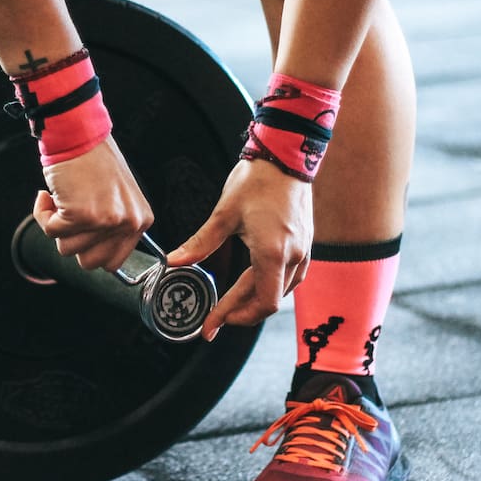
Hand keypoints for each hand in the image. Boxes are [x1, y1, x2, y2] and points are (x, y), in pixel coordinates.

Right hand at [33, 137, 153, 271]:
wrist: (78, 133)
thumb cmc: (93, 161)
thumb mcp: (117, 198)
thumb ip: (113, 227)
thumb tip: (94, 257)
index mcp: (140, 220)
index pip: (113, 262)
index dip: (90, 250)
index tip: (82, 231)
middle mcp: (127, 223)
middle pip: (89, 263)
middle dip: (73, 241)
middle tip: (71, 215)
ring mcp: (105, 220)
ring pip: (66, 249)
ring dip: (57, 225)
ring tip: (64, 198)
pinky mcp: (80, 215)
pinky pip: (50, 231)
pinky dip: (43, 213)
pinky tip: (50, 194)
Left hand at [167, 160, 312, 340]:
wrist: (287, 154)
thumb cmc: (258, 180)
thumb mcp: (224, 214)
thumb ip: (200, 242)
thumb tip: (174, 262)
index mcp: (273, 253)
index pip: (259, 303)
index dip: (233, 318)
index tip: (211, 325)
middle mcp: (293, 257)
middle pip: (268, 302)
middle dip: (240, 313)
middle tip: (216, 318)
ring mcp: (304, 251)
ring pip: (282, 292)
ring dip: (256, 302)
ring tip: (232, 304)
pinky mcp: (306, 244)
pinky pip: (292, 278)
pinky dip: (272, 287)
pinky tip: (256, 283)